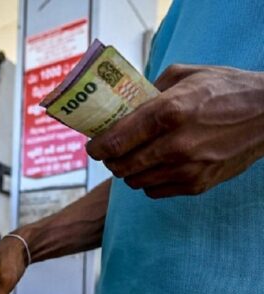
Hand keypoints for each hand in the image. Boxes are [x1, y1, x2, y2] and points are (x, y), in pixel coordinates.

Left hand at [86, 65, 263, 198]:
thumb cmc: (226, 89)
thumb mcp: (185, 75)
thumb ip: (148, 92)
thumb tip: (121, 108)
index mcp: (169, 112)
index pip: (116, 141)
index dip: (97, 147)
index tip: (93, 145)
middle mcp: (176, 145)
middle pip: (121, 166)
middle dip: (109, 160)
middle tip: (110, 152)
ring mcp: (188, 169)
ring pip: (134, 181)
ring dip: (128, 171)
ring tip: (133, 157)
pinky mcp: (197, 185)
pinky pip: (154, 191)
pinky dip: (148, 180)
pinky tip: (155, 166)